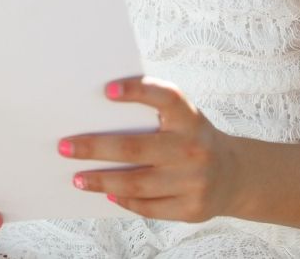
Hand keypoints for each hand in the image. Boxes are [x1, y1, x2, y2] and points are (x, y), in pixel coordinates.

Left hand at [61, 77, 237, 222]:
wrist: (236, 175)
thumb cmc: (192, 138)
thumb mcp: (183, 118)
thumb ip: (151, 114)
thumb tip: (96, 119)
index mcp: (190, 118)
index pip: (166, 97)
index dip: (138, 91)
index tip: (107, 90)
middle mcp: (194, 148)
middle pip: (135, 148)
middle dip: (94, 148)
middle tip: (64, 147)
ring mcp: (195, 181)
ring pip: (136, 183)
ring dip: (101, 181)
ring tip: (78, 178)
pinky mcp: (192, 208)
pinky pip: (149, 207)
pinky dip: (125, 200)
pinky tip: (107, 193)